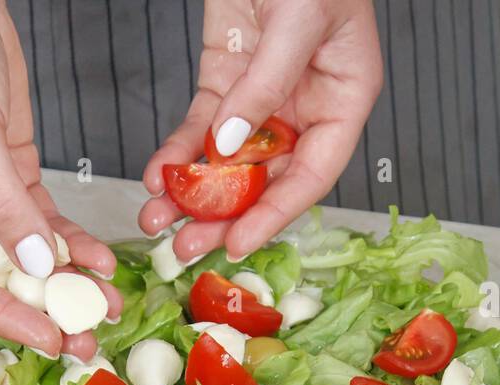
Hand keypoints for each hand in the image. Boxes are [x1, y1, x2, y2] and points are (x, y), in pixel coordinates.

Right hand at [0, 0, 118, 358]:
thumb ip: (1, 202)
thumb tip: (35, 267)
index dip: (3, 316)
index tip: (49, 337)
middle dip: (41, 310)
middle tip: (86, 341)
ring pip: (22, 257)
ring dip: (66, 283)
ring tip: (109, 310)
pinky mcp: (7, 174)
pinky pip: (41, 224)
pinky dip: (72, 243)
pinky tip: (104, 260)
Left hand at [139, 0, 381, 262]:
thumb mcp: (298, 19)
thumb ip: (267, 84)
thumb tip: (234, 143)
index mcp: (344, 95)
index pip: (312, 172)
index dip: (276, 214)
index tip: (238, 242)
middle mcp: (304, 103)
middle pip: (265, 179)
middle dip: (222, 217)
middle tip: (185, 247)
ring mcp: (262, 96)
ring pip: (227, 163)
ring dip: (192, 196)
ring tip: (158, 222)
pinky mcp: (225, 79)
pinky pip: (199, 129)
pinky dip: (176, 155)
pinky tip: (155, 176)